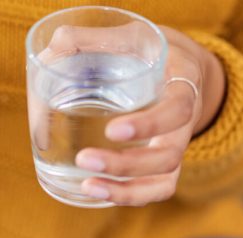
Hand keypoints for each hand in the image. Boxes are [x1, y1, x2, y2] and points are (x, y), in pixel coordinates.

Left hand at [41, 25, 225, 205]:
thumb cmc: (148, 49)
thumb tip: (56, 45)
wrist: (177, 63)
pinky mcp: (163, 162)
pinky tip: (95, 192)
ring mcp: (176, 145)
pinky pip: (156, 189)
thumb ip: (94, 38)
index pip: (178, 110)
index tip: (113, 131)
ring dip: (126, 189)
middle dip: (126, 164)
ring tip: (87, 186)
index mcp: (184, 83)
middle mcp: (186, 121)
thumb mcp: (130, 36)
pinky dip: (129, 196)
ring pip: (164, 180)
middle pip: (168, 155)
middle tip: (84, 159)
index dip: (149, 124)